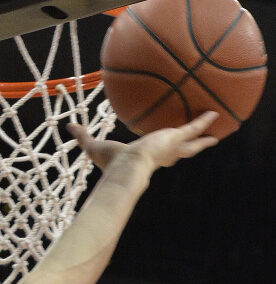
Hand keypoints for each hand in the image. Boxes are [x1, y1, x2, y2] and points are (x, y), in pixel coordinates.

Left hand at [67, 111, 218, 172]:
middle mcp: (161, 157)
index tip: (167, 153)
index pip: (158, 157)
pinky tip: (214, 113)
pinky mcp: (174, 139)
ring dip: (204, 139)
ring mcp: (170, 149)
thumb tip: (69, 126)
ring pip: (192, 144)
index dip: (163, 155)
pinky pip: (193, 128)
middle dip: (191, 149)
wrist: (125, 168)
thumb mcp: (94, 146)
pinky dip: (203, 122)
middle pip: (180, 153)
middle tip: (202, 145)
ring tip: (216, 136)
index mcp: (146, 160)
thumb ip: (83, 136)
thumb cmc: (109, 163)